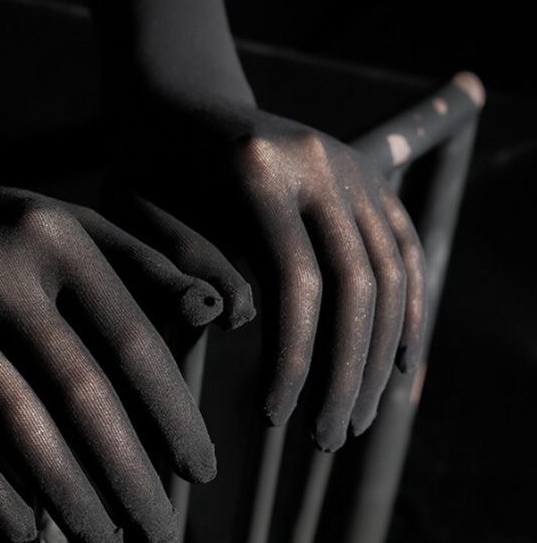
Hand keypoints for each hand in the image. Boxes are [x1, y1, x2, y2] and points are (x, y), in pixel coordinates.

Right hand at [0, 177, 223, 542]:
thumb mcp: (70, 228)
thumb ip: (144, 266)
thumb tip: (219, 312)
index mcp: (54, 234)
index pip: (132, 338)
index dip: (174, 414)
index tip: (201, 470)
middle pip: (81, 392)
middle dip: (130, 474)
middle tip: (160, 532)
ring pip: (16, 425)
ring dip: (69, 497)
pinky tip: (26, 530)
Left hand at [106, 100, 426, 451]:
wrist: (181, 102)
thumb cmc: (144, 167)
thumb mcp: (133, 214)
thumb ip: (181, 265)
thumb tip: (238, 322)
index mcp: (257, 167)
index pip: (296, 281)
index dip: (292, 360)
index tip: (274, 419)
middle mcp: (320, 160)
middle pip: (357, 284)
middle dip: (344, 373)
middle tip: (323, 439)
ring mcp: (352, 165)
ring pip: (391, 274)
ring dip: (380, 357)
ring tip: (351, 419)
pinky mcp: (367, 177)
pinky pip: (404, 250)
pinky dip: (410, 312)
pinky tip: (400, 368)